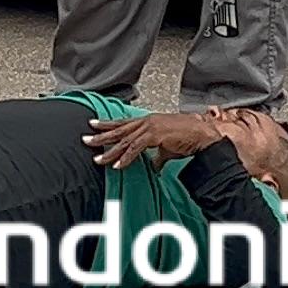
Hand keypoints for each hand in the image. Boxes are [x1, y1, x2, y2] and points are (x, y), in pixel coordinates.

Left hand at [85, 109, 226, 168]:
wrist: (202, 135)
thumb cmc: (188, 139)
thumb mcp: (168, 148)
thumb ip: (157, 156)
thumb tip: (153, 165)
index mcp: (148, 121)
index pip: (123, 123)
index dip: (108, 124)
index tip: (94, 125)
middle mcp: (146, 121)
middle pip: (118, 129)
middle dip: (101, 135)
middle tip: (85, 139)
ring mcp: (150, 127)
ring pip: (124, 140)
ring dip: (109, 151)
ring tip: (97, 159)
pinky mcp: (154, 136)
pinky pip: (135, 148)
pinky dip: (126, 158)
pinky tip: (118, 165)